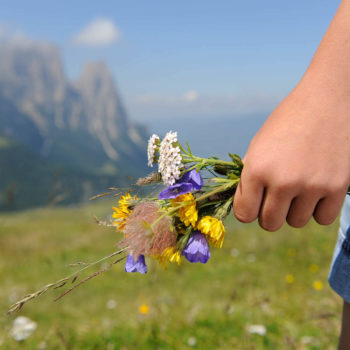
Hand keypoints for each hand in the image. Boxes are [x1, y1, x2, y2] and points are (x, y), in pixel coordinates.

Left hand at [233, 79, 349, 230]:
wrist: (325, 101)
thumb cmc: (286, 123)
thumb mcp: (258, 146)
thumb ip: (249, 178)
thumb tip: (245, 208)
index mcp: (257, 169)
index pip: (244, 215)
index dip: (247, 211)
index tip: (254, 203)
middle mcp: (283, 181)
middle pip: (269, 224)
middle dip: (269, 214)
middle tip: (275, 199)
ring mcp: (312, 186)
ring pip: (295, 222)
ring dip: (294, 211)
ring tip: (297, 190)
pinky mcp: (337, 187)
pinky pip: (322, 218)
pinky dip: (318, 209)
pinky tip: (315, 191)